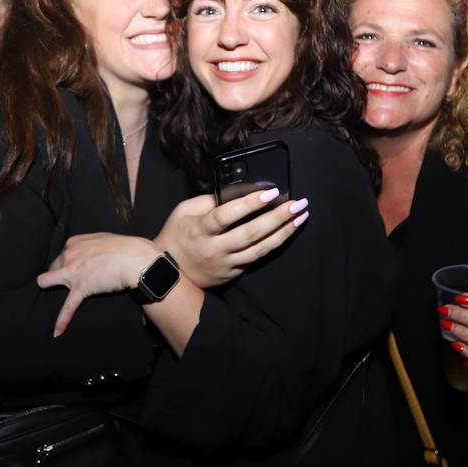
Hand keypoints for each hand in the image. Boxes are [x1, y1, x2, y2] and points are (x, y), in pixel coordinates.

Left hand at [37, 233, 157, 336]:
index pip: (62, 255)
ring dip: (49, 287)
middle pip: (53, 267)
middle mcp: (69, 254)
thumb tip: (91, 252)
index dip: (69, 263)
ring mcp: (73, 272)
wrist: (136, 258)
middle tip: (72, 282)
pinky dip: (62, 320)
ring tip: (51, 298)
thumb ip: (90, 245)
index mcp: (74, 242)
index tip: (76, 269)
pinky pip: (67, 307)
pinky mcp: (81, 288)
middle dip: (60, 274)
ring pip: (46, 281)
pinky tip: (57, 332)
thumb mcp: (103, 239)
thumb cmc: (126, 248)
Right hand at [154, 190, 307, 288]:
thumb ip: (208, 201)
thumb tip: (237, 192)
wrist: (166, 271)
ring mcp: (224, 265)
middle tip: (298, 204)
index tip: (271, 192)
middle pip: (251, 233)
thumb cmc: (176, 234)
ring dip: (283, 233)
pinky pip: (256, 259)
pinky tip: (286, 233)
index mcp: (200, 230)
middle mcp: (213, 249)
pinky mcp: (232, 274)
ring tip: (301, 218)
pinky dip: (273, 245)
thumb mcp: (184, 211)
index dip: (250, 203)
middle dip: (278, 218)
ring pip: (260, 249)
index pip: (227, 215)